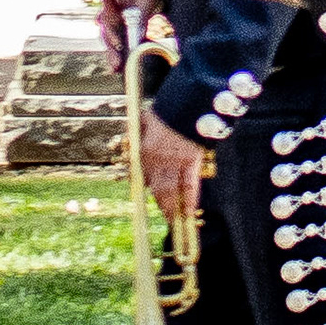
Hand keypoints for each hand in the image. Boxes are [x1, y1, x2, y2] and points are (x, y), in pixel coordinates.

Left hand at [140, 111, 206, 226]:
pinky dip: (190, 199)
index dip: (148, 187)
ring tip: (175, 222)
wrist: (185, 103)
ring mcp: (175, 163)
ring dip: (173, 208)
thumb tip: (134, 137)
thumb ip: (139, 132)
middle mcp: (158, 162)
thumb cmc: (165, 110)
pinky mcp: (191, 161)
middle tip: (167, 218)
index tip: (153, 194)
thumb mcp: (145, 120)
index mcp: (144, 152)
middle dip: (163, 205)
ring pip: (172, 191)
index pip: (143, 177)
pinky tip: (189, 212)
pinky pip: (190, 184)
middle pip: (159, 189)